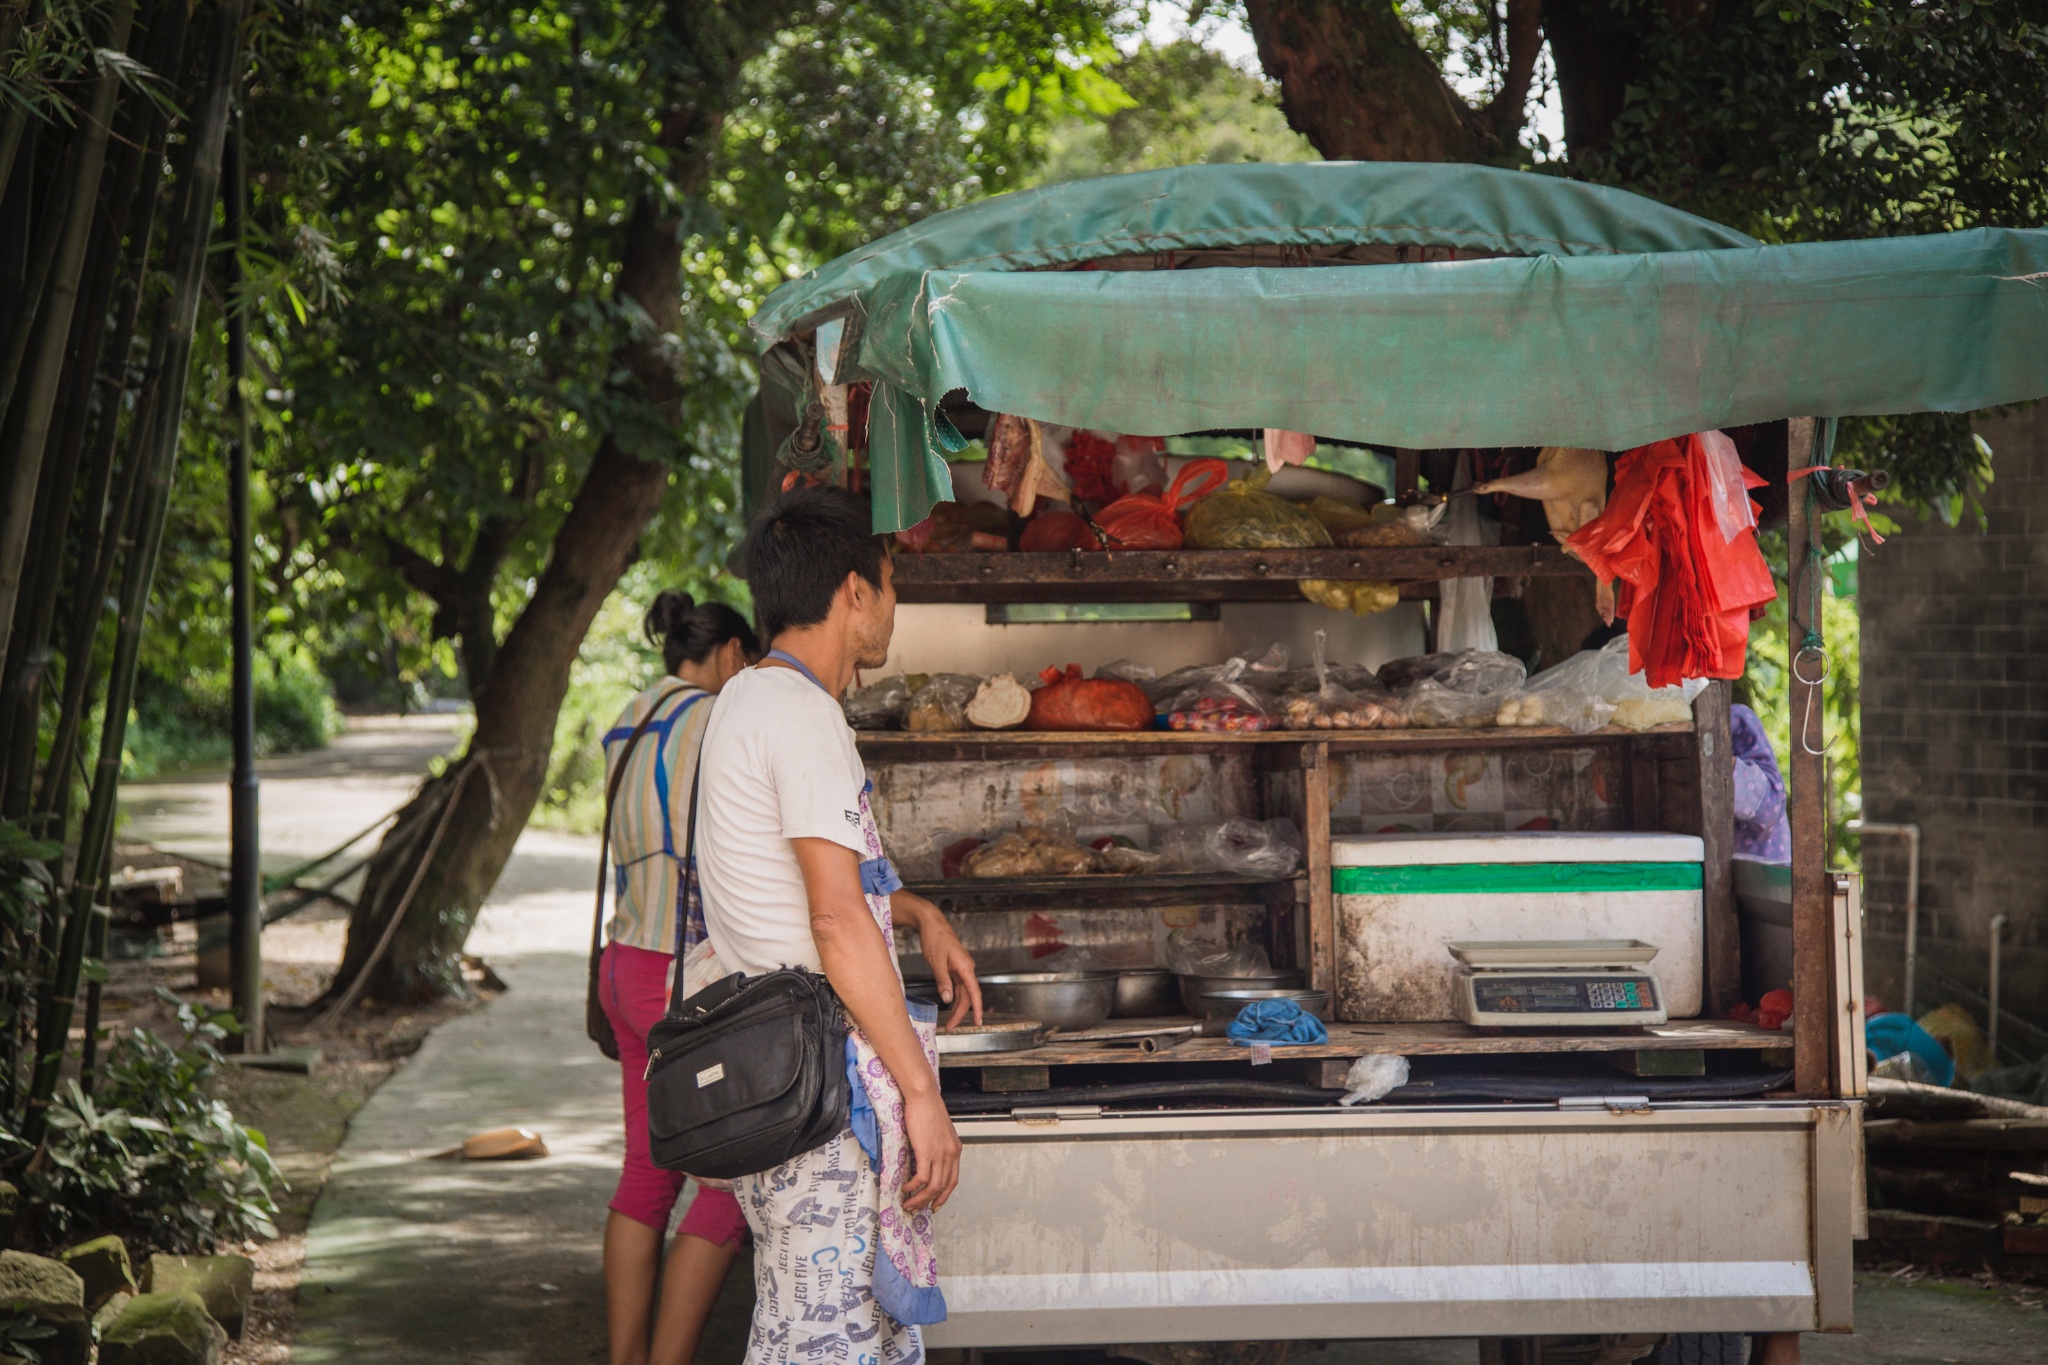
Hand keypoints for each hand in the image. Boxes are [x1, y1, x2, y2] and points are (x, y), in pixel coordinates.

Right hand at [899, 1090, 961, 1211]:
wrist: (924, 1096)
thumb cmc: (927, 1109)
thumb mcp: (938, 1131)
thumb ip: (936, 1146)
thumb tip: (926, 1159)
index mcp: (955, 1150)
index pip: (952, 1180)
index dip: (943, 1196)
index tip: (935, 1204)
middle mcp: (951, 1154)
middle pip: (943, 1187)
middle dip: (930, 1202)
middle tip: (917, 1209)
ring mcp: (940, 1154)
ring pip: (933, 1187)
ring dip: (919, 1199)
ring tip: (908, 1203)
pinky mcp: (927, 1152)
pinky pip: (922, 1178)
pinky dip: (913, 1187)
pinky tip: (905, 1188)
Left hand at [909, 901, 981, 1029]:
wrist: (931, 923)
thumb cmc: (934, 939)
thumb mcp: (936, 962)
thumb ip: (943, 981)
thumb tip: (948, 999)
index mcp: (965, 967)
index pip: (974, 992)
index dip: (978, 1009)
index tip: (979, 1022)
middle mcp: (967, 968)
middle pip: (968, 995)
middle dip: (961, 1013)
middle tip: (951, 1027)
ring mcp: (962, 967)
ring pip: (963, 992)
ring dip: (957, 1007)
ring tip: (949, 1021)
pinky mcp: (955, 967)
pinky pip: (958, 985)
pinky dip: (954, 996)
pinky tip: (949, 1005)